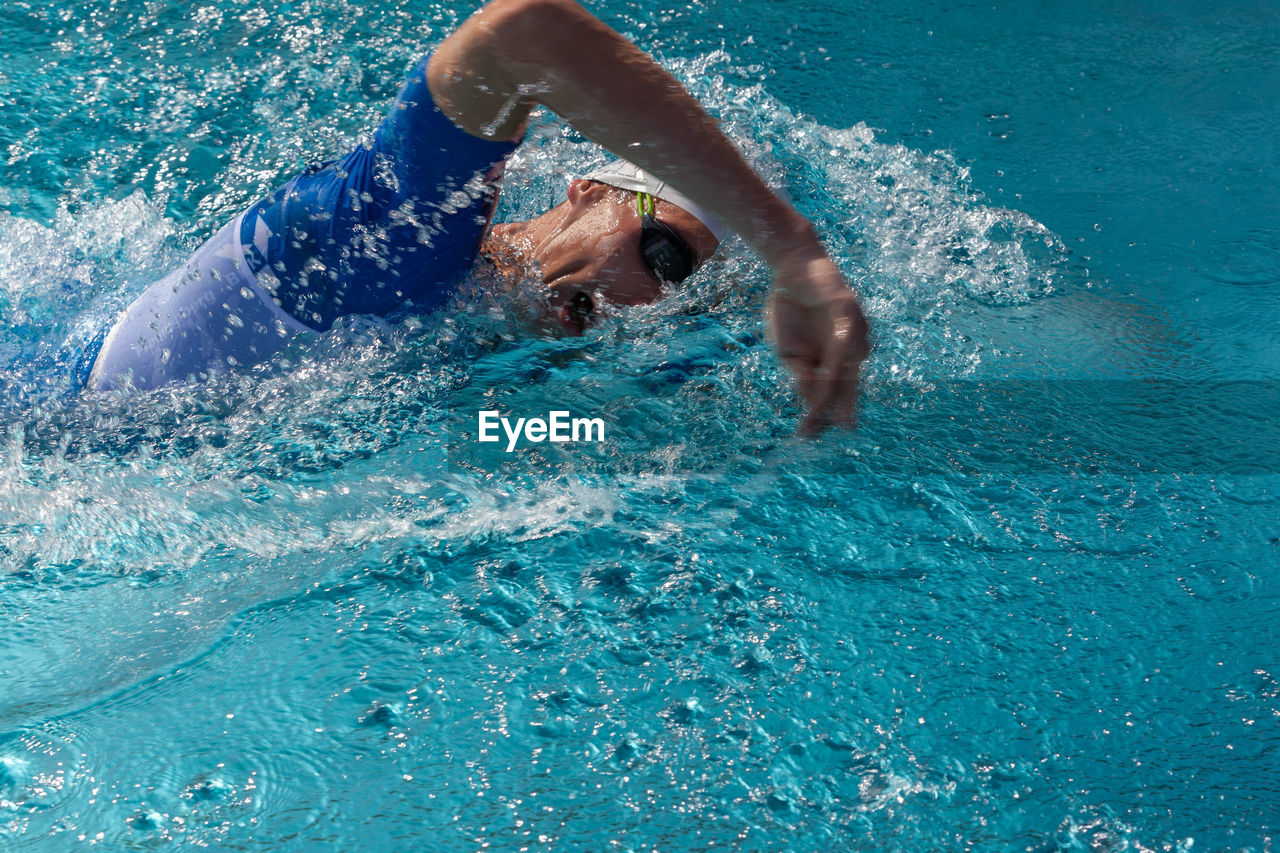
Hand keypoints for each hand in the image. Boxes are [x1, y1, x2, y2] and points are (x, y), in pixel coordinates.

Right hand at [768, 251, 870, 434]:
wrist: (789, 269)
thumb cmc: (790, 309)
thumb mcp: (790, 351)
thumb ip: (802, 375)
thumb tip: (811, 403)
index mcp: (835, 359)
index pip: (836, 390)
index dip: (826, 411)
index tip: (811, 433)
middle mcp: (851, 347)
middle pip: (850, 382)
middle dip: (843, 406)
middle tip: (842, 429)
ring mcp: (854, 329)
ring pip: (849, 364)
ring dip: (838, 388)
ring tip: (826, 409)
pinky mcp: (849, 310)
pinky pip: (846, 339)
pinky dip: (839, 359)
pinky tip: (830, 377)